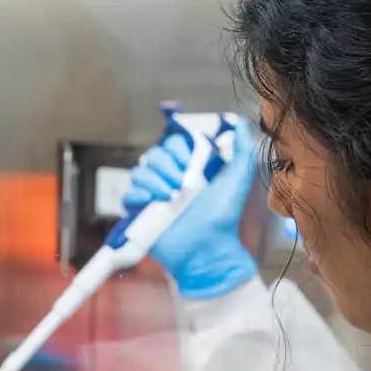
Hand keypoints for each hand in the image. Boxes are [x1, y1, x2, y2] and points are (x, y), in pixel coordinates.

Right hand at [122, 114, 261, 298]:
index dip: (179, 150)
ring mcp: (152, 195)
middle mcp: (168, 178)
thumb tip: (239, 122)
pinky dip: (138, 196)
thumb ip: (242, 150)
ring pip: (139, 172)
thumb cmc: (224, 216)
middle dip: (167, 166)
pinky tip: (153, 203)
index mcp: (188, 167)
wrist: (209, 248)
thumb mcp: (238, 180)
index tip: (192, 164)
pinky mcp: (140, 213)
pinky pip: (128, 195)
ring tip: (171, 197)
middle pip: (153, 155)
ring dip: (154, 181)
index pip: (172, 143)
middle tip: (183, 184)